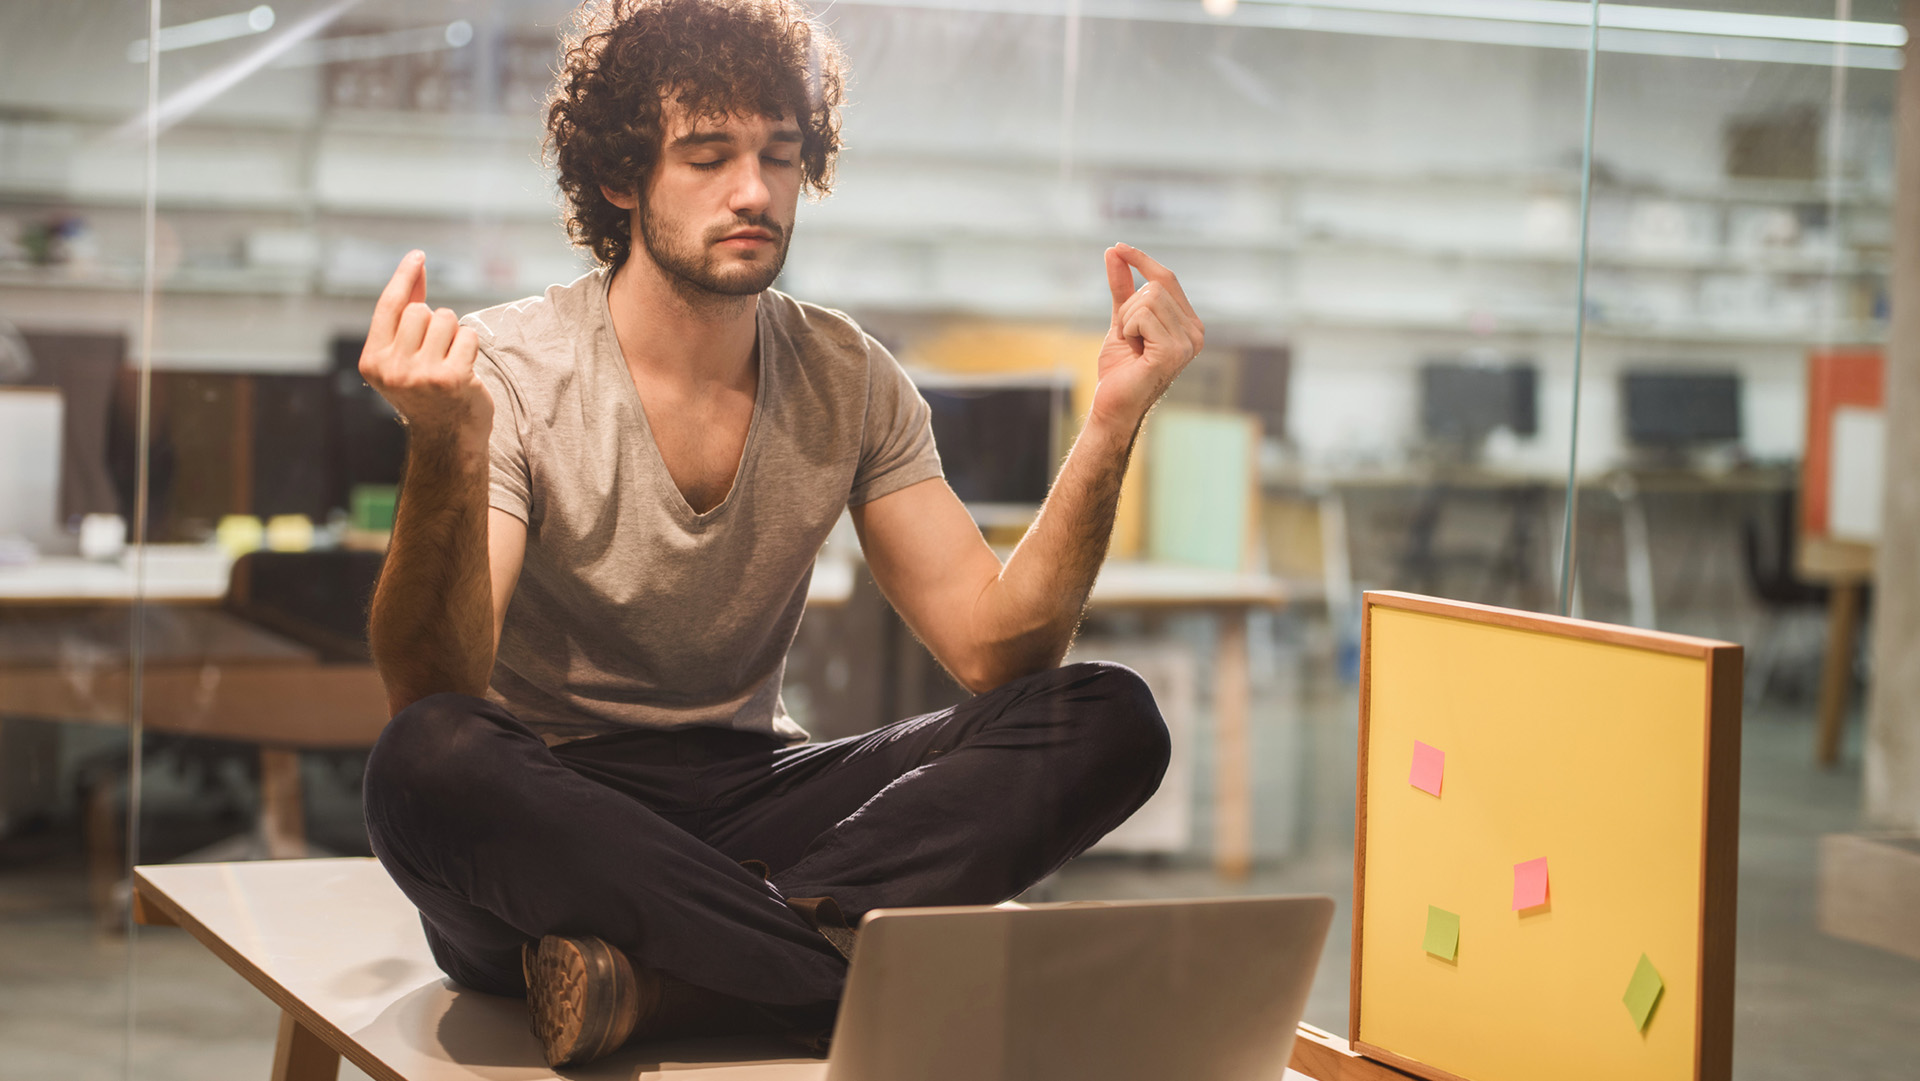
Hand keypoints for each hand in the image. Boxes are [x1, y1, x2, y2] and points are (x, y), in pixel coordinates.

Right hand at [358, 251, 491, 447]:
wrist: (449, 438)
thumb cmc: (428, 391)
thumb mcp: (406, 355)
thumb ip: (406, 315)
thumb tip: (414, 269)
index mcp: (372, 361)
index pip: (388, 306)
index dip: (403, 277)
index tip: (418, 256)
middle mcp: (391, 368)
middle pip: (421, 310)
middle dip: (435, 323)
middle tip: (437, 354)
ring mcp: (420, 374)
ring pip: (446, 320)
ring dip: (454, 335)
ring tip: (450, 362)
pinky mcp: (450, 378)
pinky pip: (468, 336)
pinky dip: (471, 348)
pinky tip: (465, 371)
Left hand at [1088, 244, 1203, 432]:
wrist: (1113, 404)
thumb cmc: (1120, 368)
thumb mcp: (1121, 319)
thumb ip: (1122, 287)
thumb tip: (1114, 251)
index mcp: (1189, 323)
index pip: (1166, 278)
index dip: (1141, 260)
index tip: (1117, 247)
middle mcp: (1195, 332)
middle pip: (1154, 287)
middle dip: (1128, 307)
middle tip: (1128, 337)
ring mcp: (1188, 343)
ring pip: (1148, 299)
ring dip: (1127, 321)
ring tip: (1133, 346)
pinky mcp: (1173, 351)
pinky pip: (1142, 316)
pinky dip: (1128, 330)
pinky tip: (1134, 352)